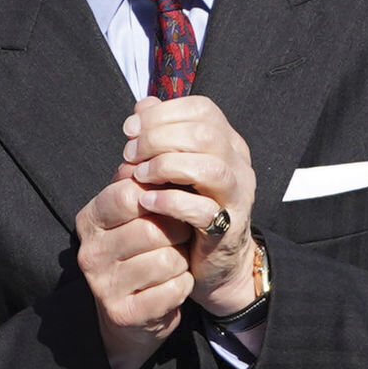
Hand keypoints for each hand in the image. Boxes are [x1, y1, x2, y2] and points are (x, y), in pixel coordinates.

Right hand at [76, 174, 190, 368]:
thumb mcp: (135, 214)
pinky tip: (172, 286)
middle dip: (176, 232)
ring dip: (181, 261)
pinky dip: (182, 286)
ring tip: (173, 263)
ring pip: (167, 260)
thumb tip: (154, 151)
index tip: (169, 205)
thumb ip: (142, 183)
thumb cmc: (140, 251)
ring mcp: (103, 286)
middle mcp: (90, 252)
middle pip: (152, 228)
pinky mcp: (124, 314)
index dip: (161, 198)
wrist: (132, 313)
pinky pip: (174, 290)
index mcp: (90, 220)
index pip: (130, 194)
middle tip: (177, 238)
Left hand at [122, 95, 260, 315]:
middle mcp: (238, 164)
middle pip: (205, 134)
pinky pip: (203, 209)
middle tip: (130, 154)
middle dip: (158, 138)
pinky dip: (171, 202)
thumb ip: (159, 135)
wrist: (216, 261)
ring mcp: (237, 196)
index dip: (163, 114)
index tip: (130, 130)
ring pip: (210, 168)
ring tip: (139, 175)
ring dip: (167, 166)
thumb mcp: (173, 167)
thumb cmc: (189, 208)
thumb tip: (142, 106)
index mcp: (227, 142)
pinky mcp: (228, 228)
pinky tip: (147, 201)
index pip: (203, 109)